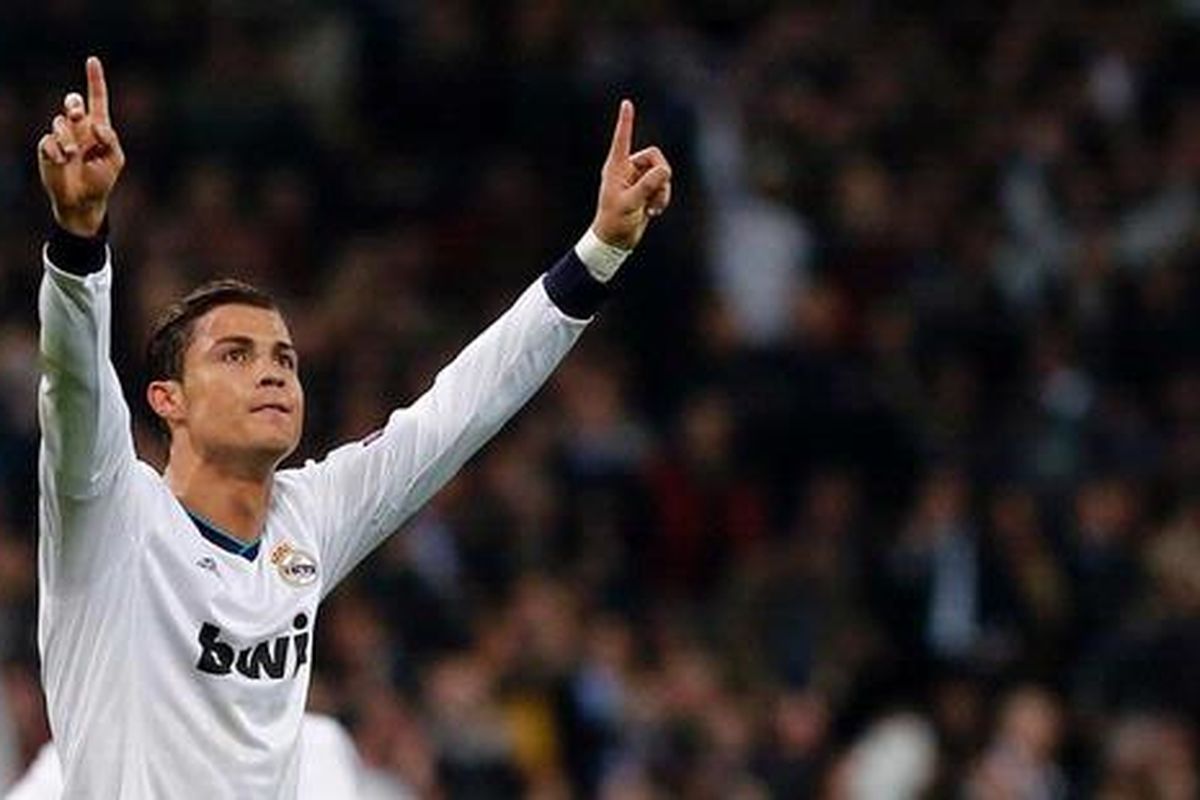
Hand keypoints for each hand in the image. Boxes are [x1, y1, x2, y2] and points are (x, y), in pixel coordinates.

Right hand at [37, 56, 124, 236]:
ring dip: (67, 138)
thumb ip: (110, 140)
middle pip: (72, 102)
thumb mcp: (115, 160)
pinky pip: (48, 141)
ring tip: (73, 155)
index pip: (97, 99)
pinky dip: (56, 151)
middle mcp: (79, 128)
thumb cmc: (102, 180)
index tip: (93, 60)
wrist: (83, 200)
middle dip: (72, 104)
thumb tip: (96, 125)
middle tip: (77, 115)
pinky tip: (63, 161)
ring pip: (59, 123)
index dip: (95, 80)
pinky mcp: (48, 148)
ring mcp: (62, 137)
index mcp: (98, 128)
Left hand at [591, 100, 671, 249]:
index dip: (626, 121)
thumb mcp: (631, 203)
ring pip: (663, 173)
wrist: (616, 241)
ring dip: (663, 191)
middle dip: (661, 175)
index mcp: (616, 167)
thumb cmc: (615, 221)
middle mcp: (627, 169)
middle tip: (657, 193)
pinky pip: (663, 186)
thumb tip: (665, 171)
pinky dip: (663, 198)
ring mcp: (638, 180)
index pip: (622, 139)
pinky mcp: (647, 190)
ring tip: (653, 208)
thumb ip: (648, 185)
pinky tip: (653, 212)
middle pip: (655, 156)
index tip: (626, 103)